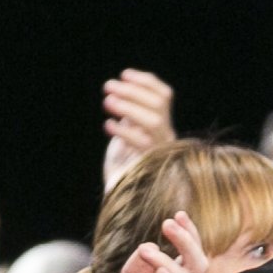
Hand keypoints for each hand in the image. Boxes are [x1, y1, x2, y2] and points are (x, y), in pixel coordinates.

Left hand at [100, 69, 175, 185]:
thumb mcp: (127, 135)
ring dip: (129, 108)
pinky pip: (141, 144)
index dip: (146, 82)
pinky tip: (108, 126)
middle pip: (159, 105)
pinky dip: (124, 132)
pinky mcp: (149, 164)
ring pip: (153, 122)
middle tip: (107, 87)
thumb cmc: (123, 165)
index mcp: (161, 125)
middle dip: (133, 92)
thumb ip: (129, 116)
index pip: (164, 95)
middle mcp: (165, 136)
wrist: (124, 199)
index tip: (124, 74)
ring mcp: (159, 150)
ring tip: (107, 102)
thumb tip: (120, 91)